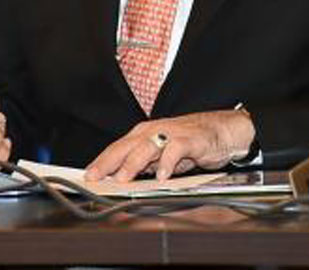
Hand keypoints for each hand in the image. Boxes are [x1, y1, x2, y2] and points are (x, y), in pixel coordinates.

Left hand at [85, 109, 254, 183]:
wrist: (221, 130)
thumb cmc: (189, 142)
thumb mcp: (161, 155)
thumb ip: (143, 165)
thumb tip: (120, 179)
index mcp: (143, 135)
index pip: (116, 148)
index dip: (100, 162)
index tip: (87, 177)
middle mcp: (154, 132)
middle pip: (126, 146)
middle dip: (108, 162)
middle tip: (96, 177)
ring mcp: (171, 134)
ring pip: (147, 146)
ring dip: (133, 162)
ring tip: (123, 178)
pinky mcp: (190, 140)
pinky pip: (176, 150)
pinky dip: (167, 162)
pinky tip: (162, 176)